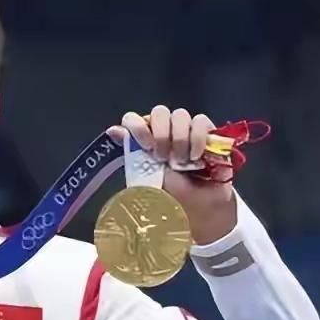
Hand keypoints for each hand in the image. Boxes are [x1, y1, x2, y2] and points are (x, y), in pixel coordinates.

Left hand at [108, 105, 237, 244]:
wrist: (200, 207)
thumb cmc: (172, 193)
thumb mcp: (147, 177)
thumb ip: (133, 153)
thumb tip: (113, 131)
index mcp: (145, 140)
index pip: (134, 118)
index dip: (138, 126)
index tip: (147, 146)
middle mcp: (164, 130)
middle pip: (160, 112)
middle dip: (162, 134)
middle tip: (165, 158)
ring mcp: (186, 129)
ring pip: (180, 115)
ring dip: (180, 139)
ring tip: (182, 162)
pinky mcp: (207, 132)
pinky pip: (201, 122)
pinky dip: (198, 139)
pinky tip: (197, 157)